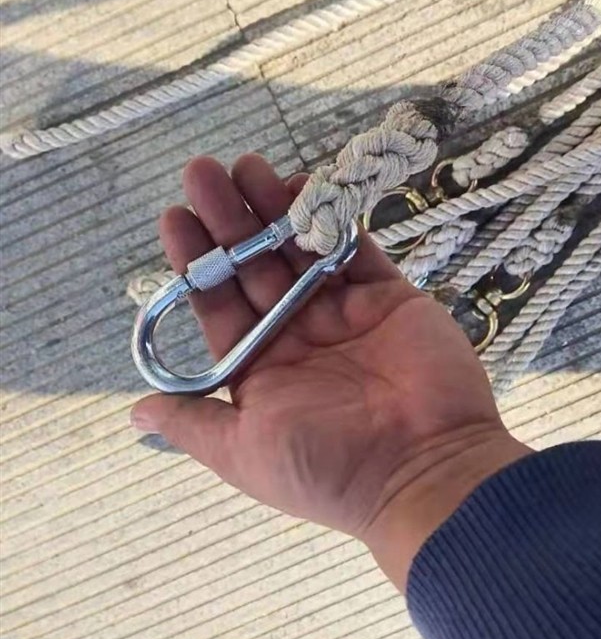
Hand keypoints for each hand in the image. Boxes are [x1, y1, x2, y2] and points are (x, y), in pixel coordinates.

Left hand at [132, 155, 530, 588]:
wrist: (424, 471)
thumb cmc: (327, 466)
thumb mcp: (245, 454)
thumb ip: (194, 425)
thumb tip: (136, 412)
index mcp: (262, 366)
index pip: (220, 303)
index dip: (196, 261)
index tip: (175, 217)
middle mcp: (299, 334)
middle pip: (255, 266)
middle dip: (230, 221)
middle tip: (205, 173)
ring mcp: (346, 312)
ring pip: (300, 250)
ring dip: (273, 209)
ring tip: (247, 167)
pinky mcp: (389, 297)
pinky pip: (355, 250)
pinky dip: (332, 219)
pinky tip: (305, 187)